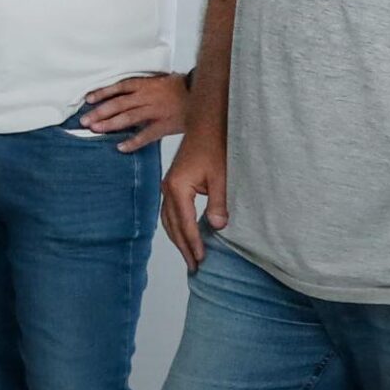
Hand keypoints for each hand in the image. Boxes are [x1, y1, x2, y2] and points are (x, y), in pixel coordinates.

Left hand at [83, 74, 186, 152]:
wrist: (203, 95)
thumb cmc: (181, 88)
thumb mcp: (160, 81)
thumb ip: (143, 87)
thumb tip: (124, 91)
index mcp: (146, 85)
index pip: (119, 87)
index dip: (102, 93)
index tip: (88, 99)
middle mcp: (147, 97)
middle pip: (119, 104)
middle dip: (100, 112)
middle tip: (84, 120)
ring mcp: (156, 111)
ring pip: (129, 118)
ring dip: (110, 124)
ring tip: (95, 130)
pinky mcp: (165, 125)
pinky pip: (146, 135)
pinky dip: (133, 142)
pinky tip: (121, 147)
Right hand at [159, 131, 227, 270]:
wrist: (207, 123)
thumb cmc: (215, 146)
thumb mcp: (221, 177)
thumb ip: (218, 203)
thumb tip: (216, 227)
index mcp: (178, 188)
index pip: (185, 223)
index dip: (193, 243)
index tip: (201, 260)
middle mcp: (168, 188)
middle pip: (172, 225)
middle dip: (183, 246)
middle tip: (193, 266)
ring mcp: (168, 185)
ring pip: (168, 219)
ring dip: (178, 238)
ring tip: (189, 255)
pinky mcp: (173, 182)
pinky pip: (171, 211)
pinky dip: (177, 225)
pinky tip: (185, 233)